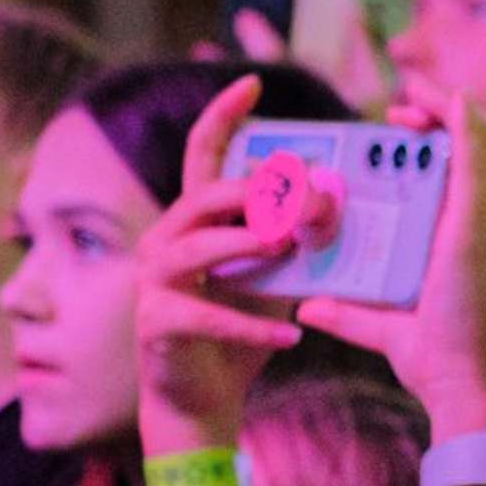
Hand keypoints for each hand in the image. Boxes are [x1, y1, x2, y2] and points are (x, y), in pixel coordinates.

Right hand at [135, 77, 298, 451]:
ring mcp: (154, 281)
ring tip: (289, 249)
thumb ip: (293, 238)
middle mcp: (164, 240)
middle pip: (207, 195)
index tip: (251, 84)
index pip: (203, 154)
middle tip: (307, 198)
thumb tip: (332, 197)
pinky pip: (209, 318)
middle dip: (259, 192)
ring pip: (200, 247)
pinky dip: (253, 329)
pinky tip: (291, 336)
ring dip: (249, 244)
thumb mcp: (272, 276)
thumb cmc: (236, 332)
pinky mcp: (156, 324)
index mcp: (192, 219)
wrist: (201, 401)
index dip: (224, 116)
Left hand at [301, 88, 485, 427]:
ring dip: (450, 111)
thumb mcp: (383, 326)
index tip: (402, 129)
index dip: (450, 135)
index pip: (480, 167)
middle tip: (400, 115)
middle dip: (446, 116)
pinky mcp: (479, 229)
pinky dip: (468, 125)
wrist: (461, 387)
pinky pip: (479, 161)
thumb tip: (307, 309)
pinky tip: (452, 103)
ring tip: (411, 101)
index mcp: (483, 238)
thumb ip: (347, 313)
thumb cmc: (435, 361)